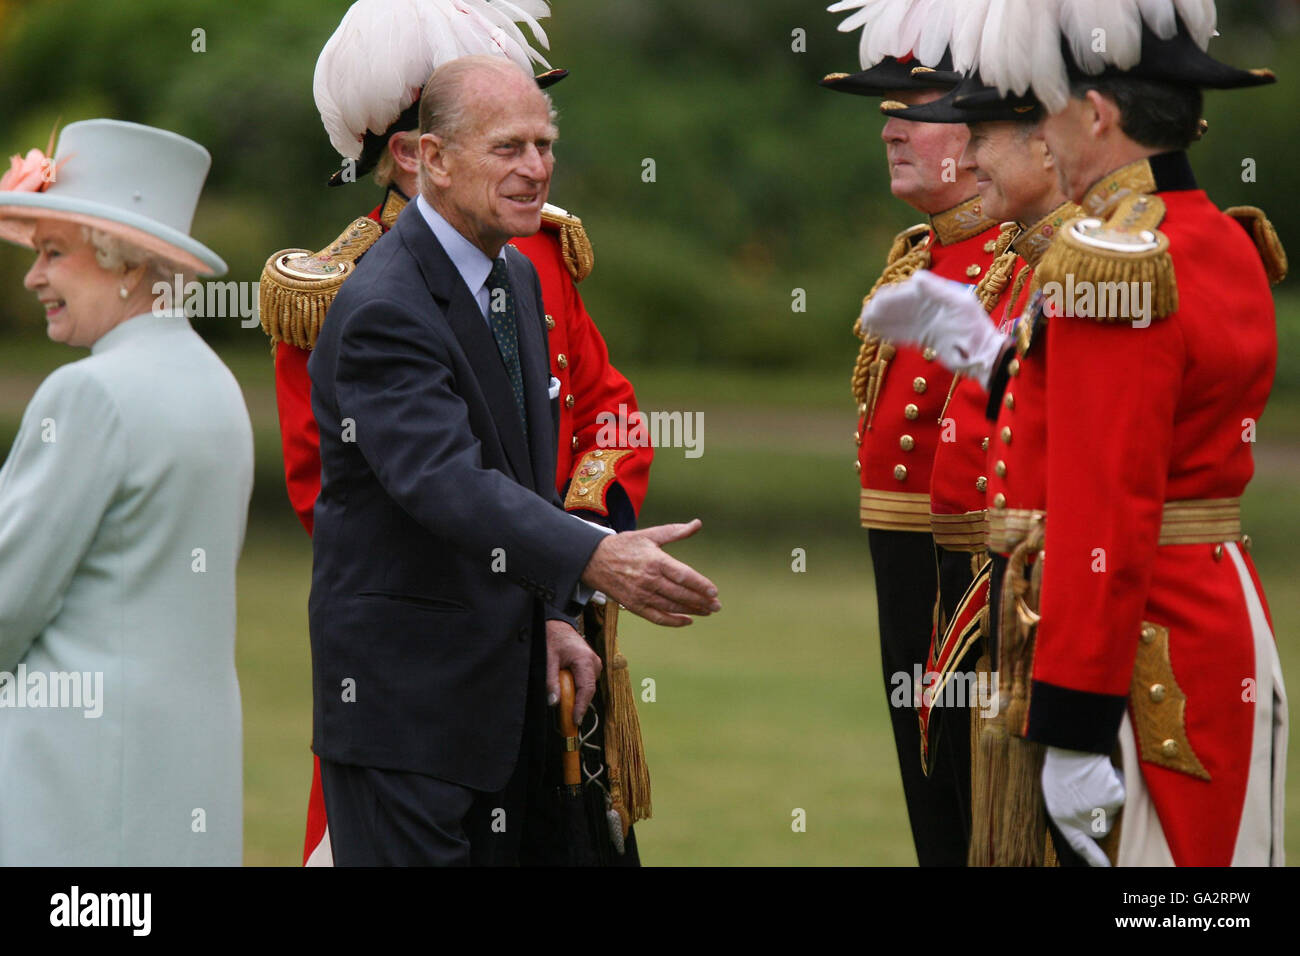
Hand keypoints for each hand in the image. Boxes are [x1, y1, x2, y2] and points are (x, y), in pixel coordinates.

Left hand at [545, 620, 601, 724]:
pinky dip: (576, 688)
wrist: (558, 624)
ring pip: (586, 687)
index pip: (587, 690)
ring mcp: (594, 664)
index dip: (581, 707)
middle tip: (563, 717)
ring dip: (574, 695)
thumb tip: (554, 702)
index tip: (575, 721)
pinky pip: (585, 682)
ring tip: (561, 696)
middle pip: (587, 691)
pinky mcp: (591, 666)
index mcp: (585, 660)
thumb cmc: (554, 638)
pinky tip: (565, 686)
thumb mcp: (548, 659)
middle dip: (575, 704)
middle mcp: (594, 663)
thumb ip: (551, 681)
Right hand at [580, 518, 719, 626]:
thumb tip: (697, 524)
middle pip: (680, 594)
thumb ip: (675, 531)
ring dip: (691, 611)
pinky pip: (657, 617)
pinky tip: (687, 620)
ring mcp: (641, 595)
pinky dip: (674, 621)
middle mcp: (649, 579)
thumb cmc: (625, 545)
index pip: (683, 576)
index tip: (714, 591)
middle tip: (716, 605)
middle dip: (701, 601)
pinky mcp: (634, 606)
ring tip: (707, 611)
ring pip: (671, 606)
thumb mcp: (649, 535)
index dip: (700, 585)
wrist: (594, 561)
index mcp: (655, 560)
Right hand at [859, 270, 1010, 387]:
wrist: (982, 354)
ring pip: (898, 320)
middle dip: (882, 309)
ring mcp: (926, 323)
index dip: (891, 296)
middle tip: (866, 314)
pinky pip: (903, 334)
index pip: (908, 292)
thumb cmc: (975, 327)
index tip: (877, 301)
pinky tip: (876, 333)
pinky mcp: (925, 339)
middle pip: (900, 305)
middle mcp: (929, 308)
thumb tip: (916, 277)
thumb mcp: (959, 303)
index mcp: (936, 296)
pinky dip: (889, 333)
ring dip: (882, 321)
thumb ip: (938, 290)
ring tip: (865, 323)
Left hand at [1041, 746, 1125, 866]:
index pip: (1080, 845)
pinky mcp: (1114, 800)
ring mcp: (1099, 811)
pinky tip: (1102, 773)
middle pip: (1102, 828)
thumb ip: (1068, 810)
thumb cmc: (1062, 767)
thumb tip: (1083, 823)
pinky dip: (1115, 785)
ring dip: (1106, 798)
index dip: (1094, 859)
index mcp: (1062, 818)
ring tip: (1092, 779)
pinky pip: (1121, 796)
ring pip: (1113, 812)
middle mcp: (1081, 820)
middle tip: (1089, 791)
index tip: (1106, 868)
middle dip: (1099, 814)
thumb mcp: (1055, 793)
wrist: (1071, 747)